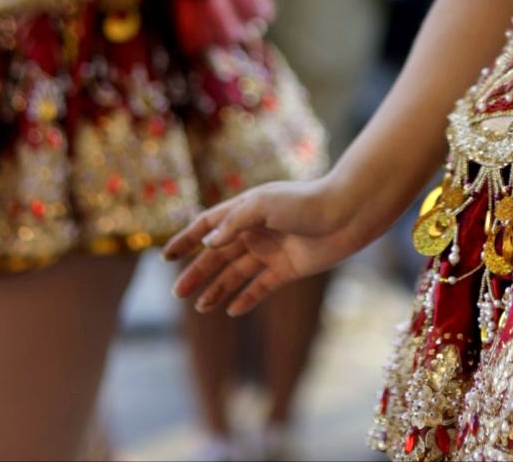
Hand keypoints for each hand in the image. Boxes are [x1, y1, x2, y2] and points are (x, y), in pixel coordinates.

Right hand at [164, 176, 362, 315]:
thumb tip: (207, 242)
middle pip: (219, 255)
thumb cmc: (305, 202)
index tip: (166, 257)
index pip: (208, 226)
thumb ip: (234, 222)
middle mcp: (255, 231)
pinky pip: (261, 286)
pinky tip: (231, 310)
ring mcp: (271, 251)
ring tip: (201, 307)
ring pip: (237, 273)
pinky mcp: (287, 269)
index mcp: (246, 210)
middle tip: (178, 293)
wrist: (346, 214)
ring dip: (217, 289)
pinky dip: (246, 298)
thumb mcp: (265, 204)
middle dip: (197, 273)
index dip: (187, 240)